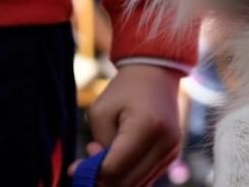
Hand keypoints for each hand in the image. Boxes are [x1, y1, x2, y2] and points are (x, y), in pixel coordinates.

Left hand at [71, 63, 182, 186]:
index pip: (114, 168)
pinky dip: (128, 176)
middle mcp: (165, 142)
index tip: (76, 166)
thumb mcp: (101, 112)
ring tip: (107, 155)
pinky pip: (146, 179)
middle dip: (102, 179)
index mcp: (147, 127)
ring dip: (116, 179)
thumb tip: (98, 176)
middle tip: (89, 161)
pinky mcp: (173, 155)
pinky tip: (120, 157)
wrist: (157, 74)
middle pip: (126, 183)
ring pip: (136, 185)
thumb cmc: (124, 90)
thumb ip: (99, 145)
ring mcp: (172, 151)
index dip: (91, 172)